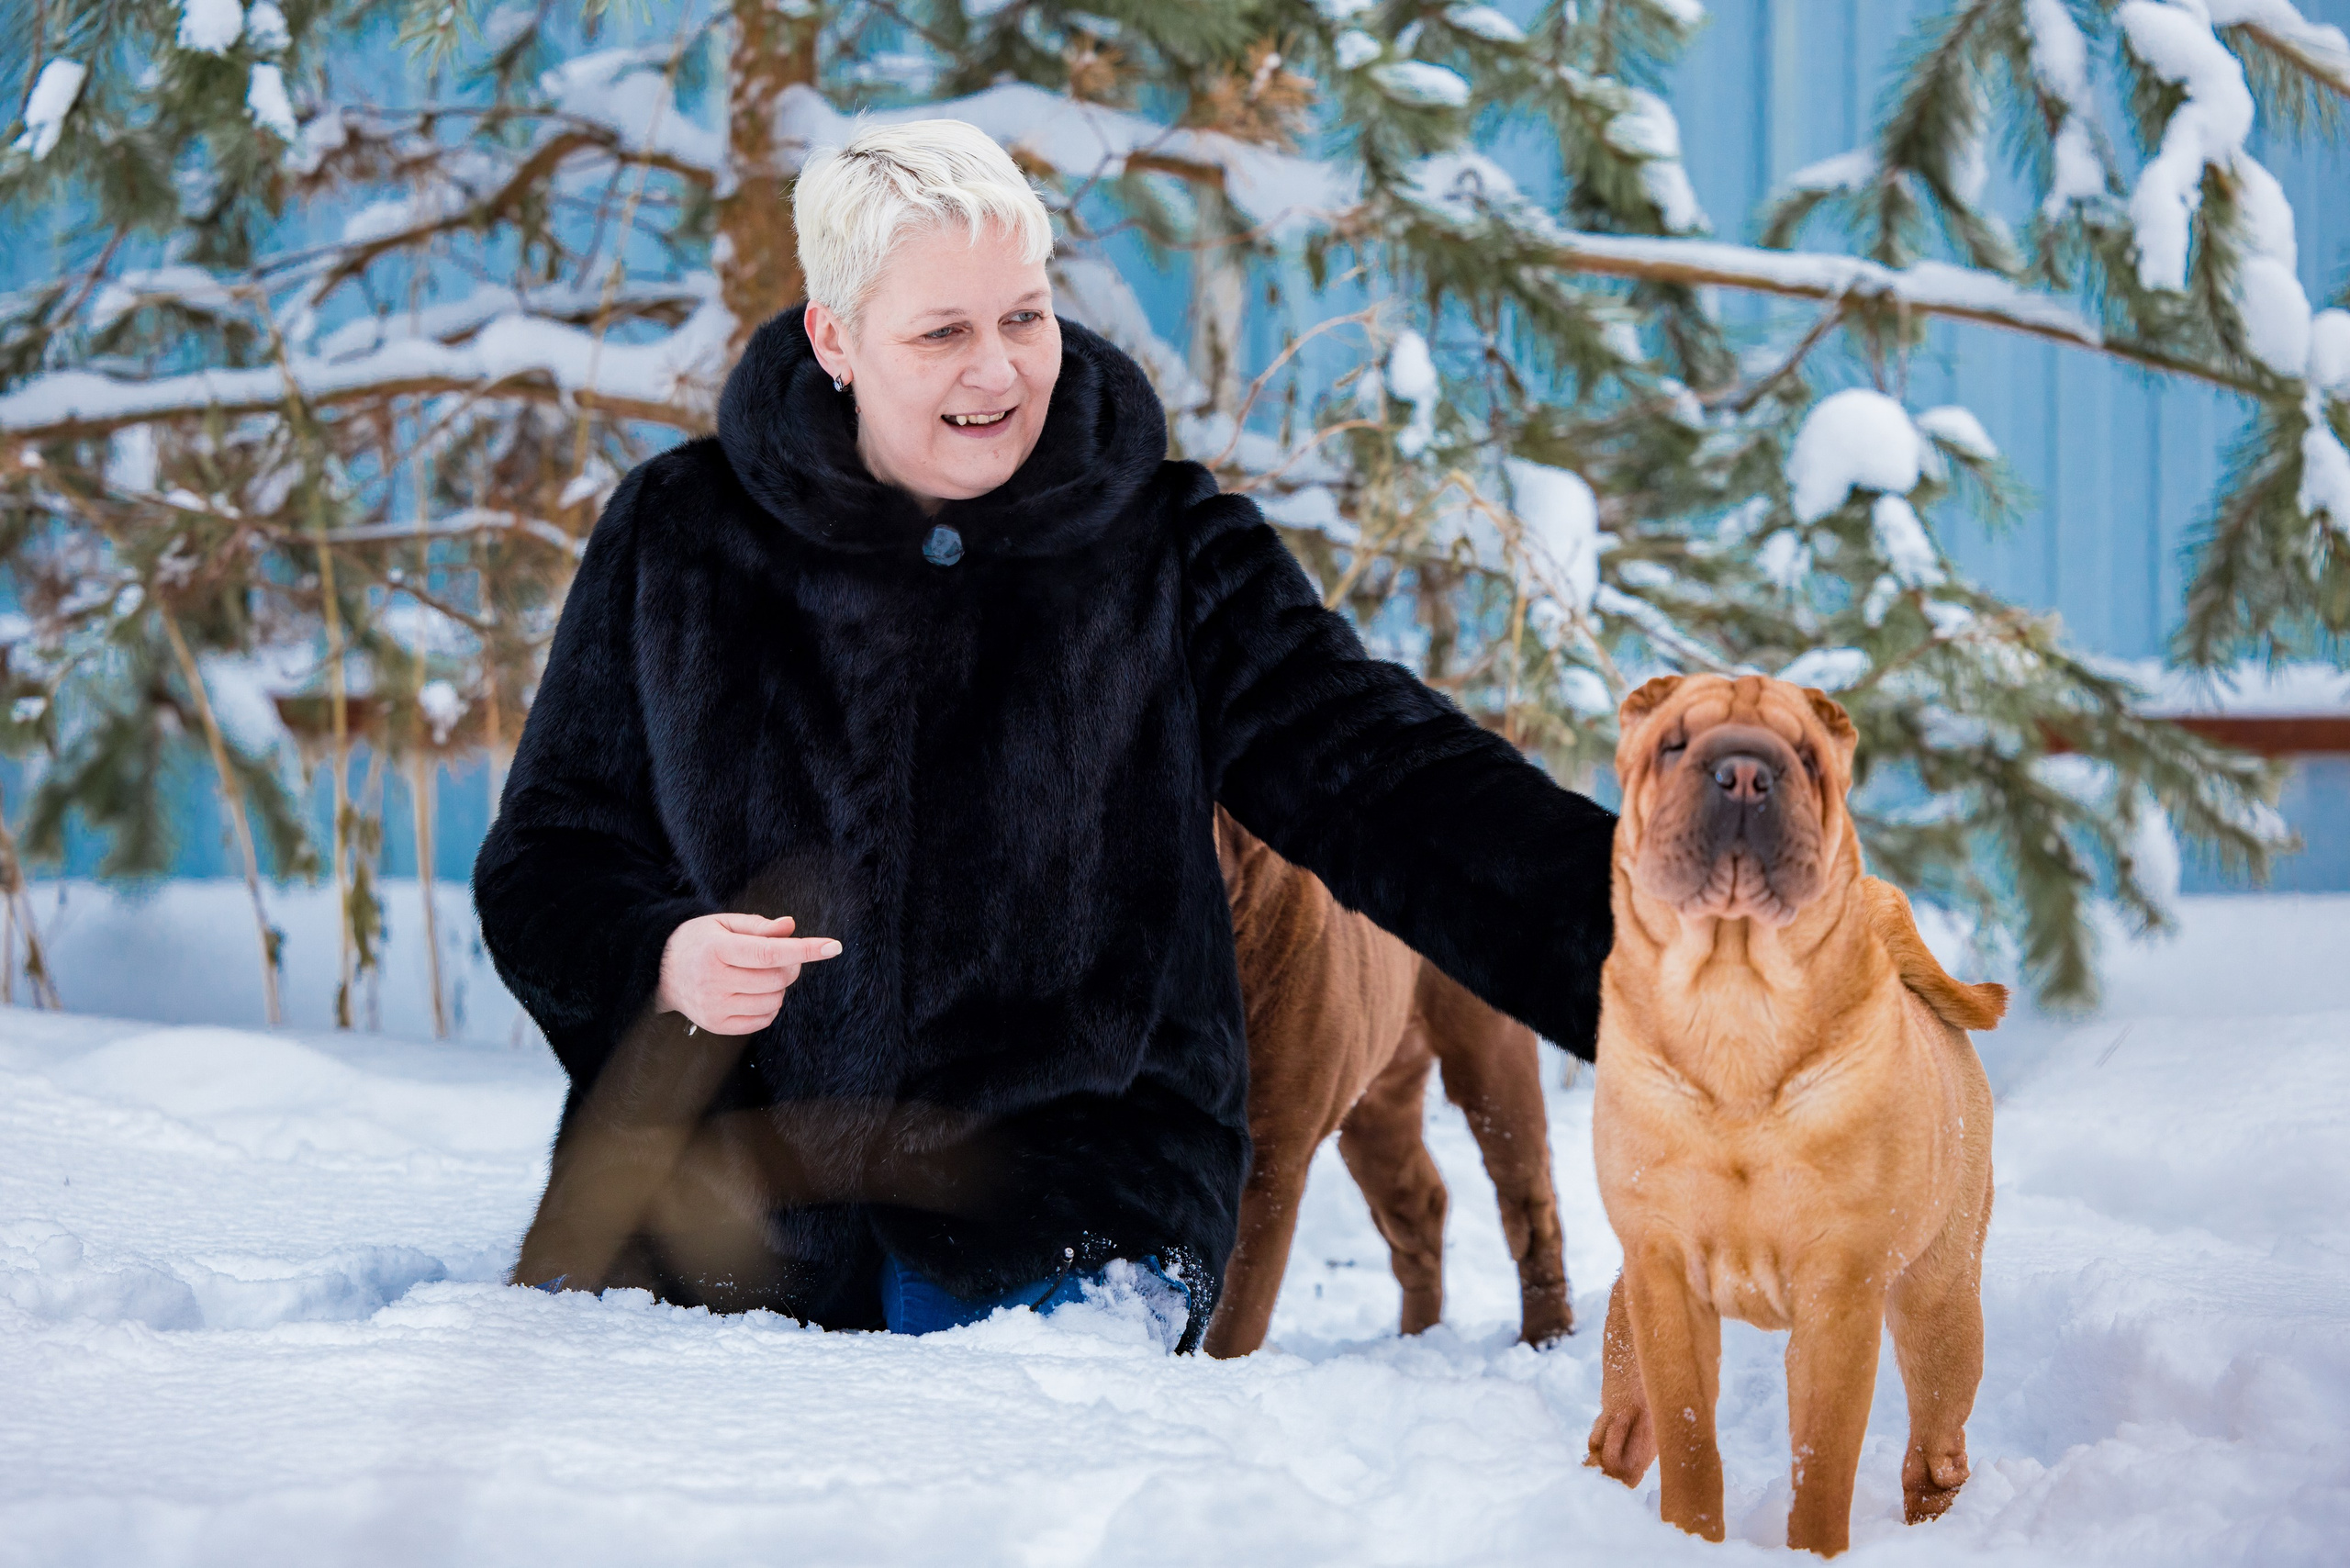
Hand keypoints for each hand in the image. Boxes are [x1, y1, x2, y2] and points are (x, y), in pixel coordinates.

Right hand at [654, 913, 840, 1034]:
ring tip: (761, 974)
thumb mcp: (723, 923)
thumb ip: (758, 926)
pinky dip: (770, 1005)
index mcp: (716, 950)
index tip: (834, 946)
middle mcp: (713, 981)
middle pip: (777, 978)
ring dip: (780, 987)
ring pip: (774, 1000)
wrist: (659, 972)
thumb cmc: (698, 942)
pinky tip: (756, 992)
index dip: (805, 949)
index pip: (769, 952)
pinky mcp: (716, 1025)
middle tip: (781, 955)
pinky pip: (763, 1020)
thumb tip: (790, 927)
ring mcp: (714, 1007)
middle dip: (790, 965)